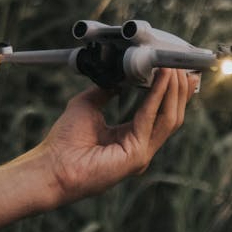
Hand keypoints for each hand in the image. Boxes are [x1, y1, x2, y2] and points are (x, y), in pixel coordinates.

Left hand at [37, 68, 196, 205]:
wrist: (50, 166)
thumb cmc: (63, 142)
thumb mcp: (88, 105)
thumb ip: (107, 90)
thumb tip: (121, 75)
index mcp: (130, 139)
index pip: (160, 114)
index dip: (171, 93)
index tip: (177, 71)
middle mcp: (140, 148)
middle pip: (171, 115)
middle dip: (178, 89)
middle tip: (180, 65)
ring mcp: (141, 154)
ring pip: (169, 118)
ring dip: (173, 91)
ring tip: (172, 68)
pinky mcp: (136, 155)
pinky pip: (151, 119)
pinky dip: (157, 96)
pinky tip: (159, 78)